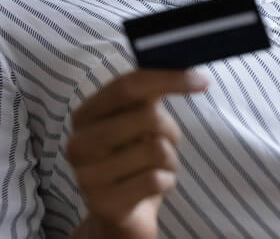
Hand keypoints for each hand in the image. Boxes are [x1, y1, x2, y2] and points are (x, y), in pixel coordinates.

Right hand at [67, 69, 208, 238]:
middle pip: (146, 116)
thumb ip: (149, 93)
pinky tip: (155, 187)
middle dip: (171, 129)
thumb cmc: (132, 161)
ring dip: (170, 160)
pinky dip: (167, 182)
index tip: (201, 81)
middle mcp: (78, 143)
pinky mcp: (104, 204)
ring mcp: (87, 176)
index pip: (128, 85)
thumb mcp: (136, 122)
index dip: (168, 78)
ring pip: (156, 150)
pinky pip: (156, 180)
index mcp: (84, 115)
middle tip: (168, 142)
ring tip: (158, 167)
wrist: (119, 216)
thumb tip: (183, 63)